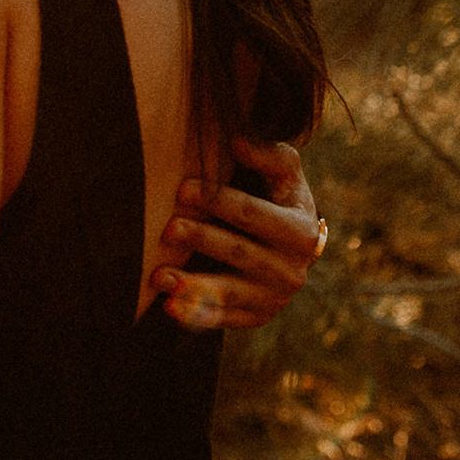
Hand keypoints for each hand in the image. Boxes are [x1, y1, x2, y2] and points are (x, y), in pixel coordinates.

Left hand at [153, 138, 324, 330]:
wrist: (291, 248)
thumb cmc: (278, 199)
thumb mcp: (285, 175)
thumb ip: (267, 155)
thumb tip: (237, 141)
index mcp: (300, 232)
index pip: (255, 214)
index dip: (218, 200)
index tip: (182, 188)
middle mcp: (292, 271)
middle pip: (239, 252)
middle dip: (202, 238)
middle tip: (167, 229)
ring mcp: (273, 298)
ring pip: (229, 292)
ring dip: (193, 285)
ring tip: (159, 277)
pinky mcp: (255, 317)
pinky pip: (222, 319)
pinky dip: (195, 315)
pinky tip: (169, 307)